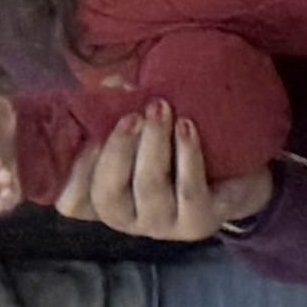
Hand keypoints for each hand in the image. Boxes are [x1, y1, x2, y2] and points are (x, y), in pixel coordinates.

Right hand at [45, 98, 277, 241]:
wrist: (234, 176)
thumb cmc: (174, 149)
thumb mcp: (142, 131)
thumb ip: (121, 111)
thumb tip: (114, 81)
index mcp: (104, 197)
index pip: (73, 201)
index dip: (73, 174)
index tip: (87, 136)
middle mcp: (127, 218)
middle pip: (108, 193)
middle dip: (118, 150)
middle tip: (132, 115)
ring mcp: (161, 225)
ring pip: (149, 187)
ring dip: (153, 144)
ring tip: (161, 107)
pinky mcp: (196, 223)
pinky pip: (189, 189)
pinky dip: (186, 155)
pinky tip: (187, 126)